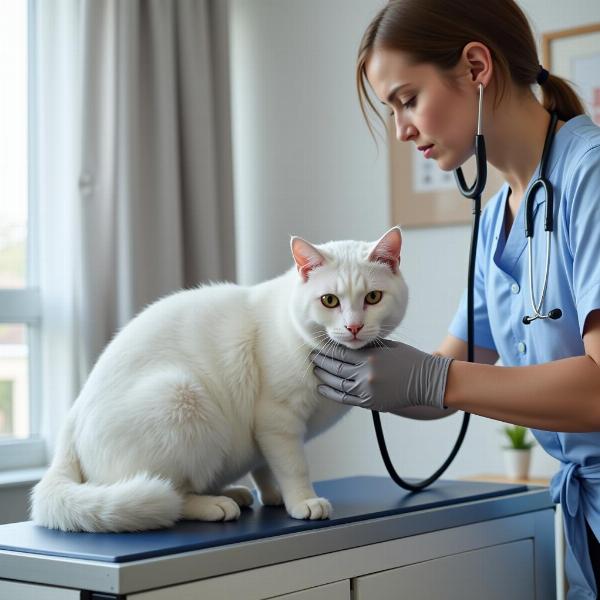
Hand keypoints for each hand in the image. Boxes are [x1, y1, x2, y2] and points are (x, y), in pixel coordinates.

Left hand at [311, 339, 452, 413]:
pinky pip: (345, 398)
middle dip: (321, 362)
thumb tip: (348, 343)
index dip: (327, 351)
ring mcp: (367, 390)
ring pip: (337, 383)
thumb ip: (367, 347)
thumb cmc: (409, 359)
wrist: (427, 381)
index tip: (319, 348)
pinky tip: (322, 388)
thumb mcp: (388, 346)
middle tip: (312, 358)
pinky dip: (331, 393)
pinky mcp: (370, 403)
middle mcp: (366, 374)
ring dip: (323, 376)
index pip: (342, 353)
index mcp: (370, 357)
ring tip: (315, 371)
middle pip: (336, 367)